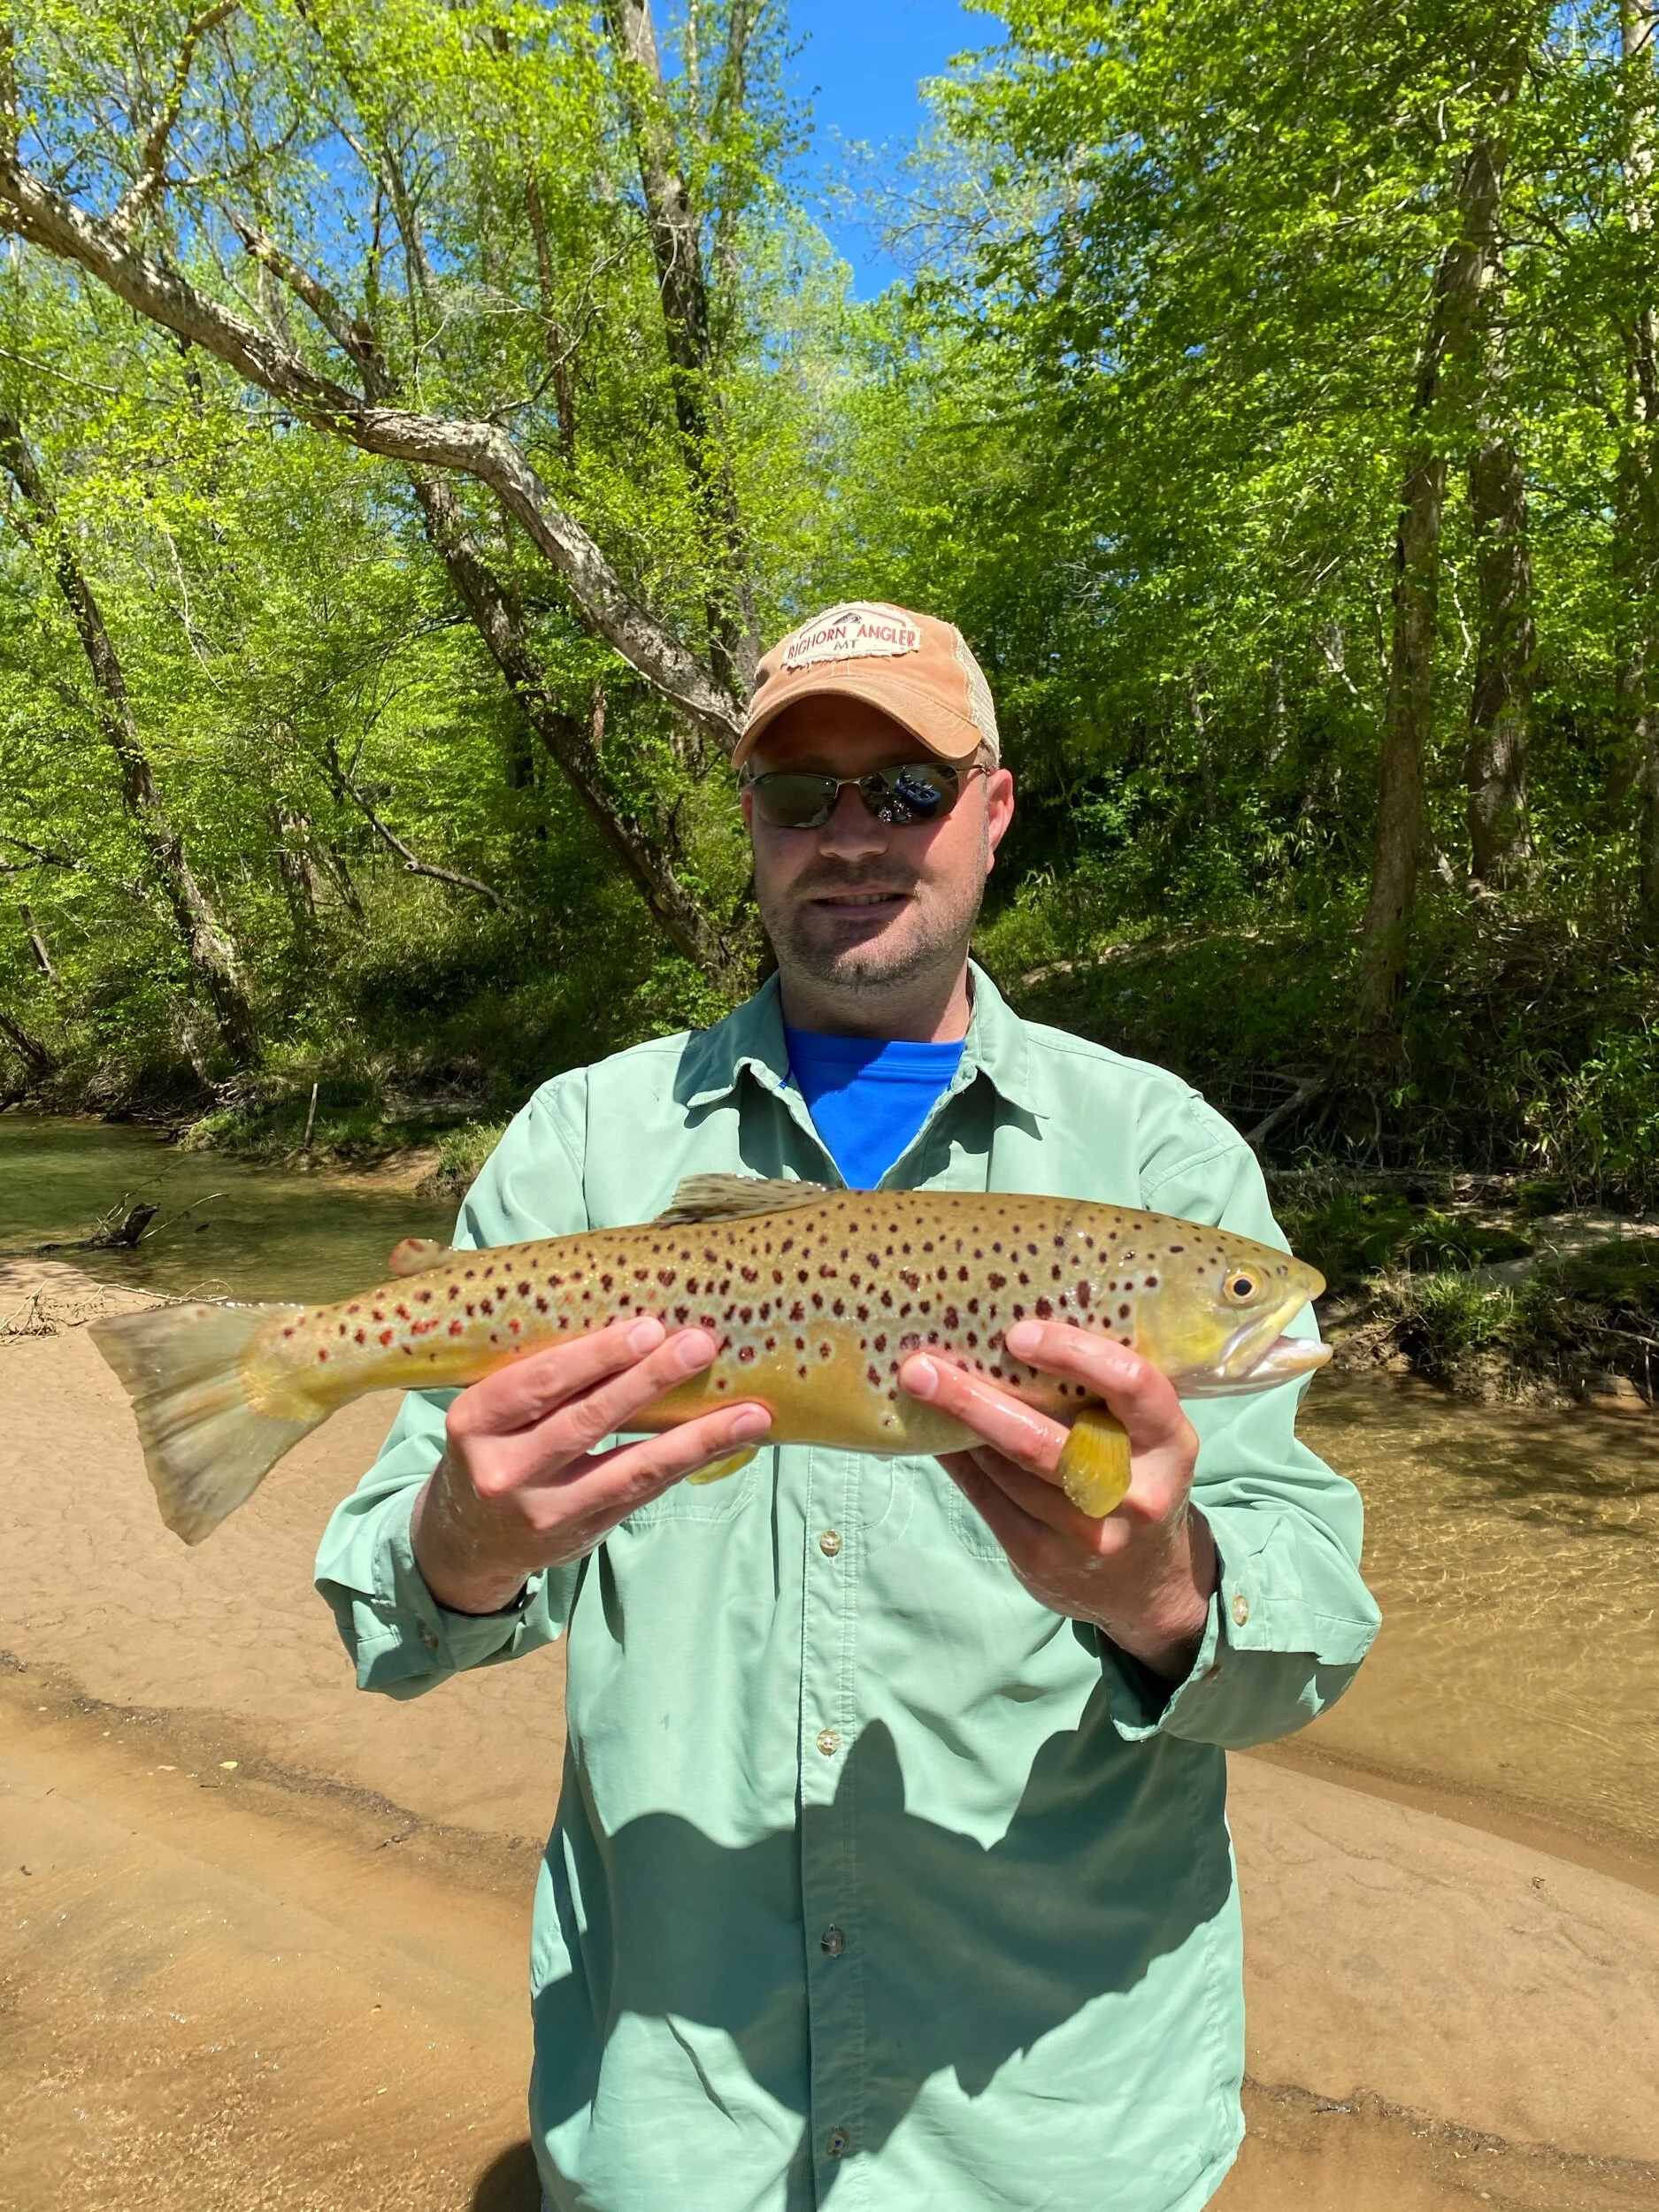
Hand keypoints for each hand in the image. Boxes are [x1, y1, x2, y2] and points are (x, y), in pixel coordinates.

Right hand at [411, 1317, 771, 1614]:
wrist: (468, 1542)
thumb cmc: (491, 1448)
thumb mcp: (489, 1412)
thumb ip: (538, 1376)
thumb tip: (630, 1318)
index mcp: (474, 1423)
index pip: (537, 1382)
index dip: (594, 1355)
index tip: (647, 1327)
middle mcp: (505, 1471)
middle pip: (586, 1420)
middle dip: (649, 1380)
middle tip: (698, 1345)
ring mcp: (547, 1510)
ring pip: (631, 1467)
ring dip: (696, 1437)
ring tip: (749, 1411)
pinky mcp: (585, 1532)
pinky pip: (646, 1491)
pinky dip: (692, 1462)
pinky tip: (730, 1440)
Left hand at [900, 1319, 1217, 1680]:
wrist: (1147, 1585)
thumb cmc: (1137, 1479)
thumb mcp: (1146, 1437)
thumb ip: (1103, 1394)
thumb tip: (1011, 1334)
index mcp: (1170, 1445)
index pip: (1132, 1386)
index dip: (1074, 1354)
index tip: (1018, 1334)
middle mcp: (1134, 1494)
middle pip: (1041, 1440)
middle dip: (973, 1400)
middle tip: (920, 1367)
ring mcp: (1086, 1534)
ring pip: (1005, 1468)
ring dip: (959, 1426)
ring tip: (920, 1387)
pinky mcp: (1041, 1558)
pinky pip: (986, 1498)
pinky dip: (957, 1460)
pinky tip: (935, 1432)